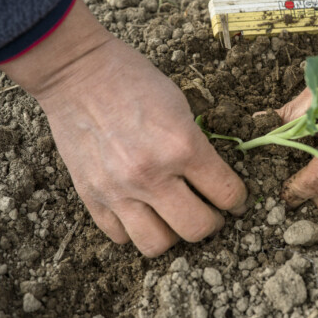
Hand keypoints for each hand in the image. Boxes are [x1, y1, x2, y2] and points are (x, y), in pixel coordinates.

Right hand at [0, 0, 246, 256]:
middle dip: (212, 223)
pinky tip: (141, 210)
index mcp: (182, 146)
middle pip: (197, 229)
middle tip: (210, 211)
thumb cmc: (135, 80)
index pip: (226, 194)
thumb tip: (214, 180)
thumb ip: (198, 147)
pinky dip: (135, 228)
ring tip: (174, 216)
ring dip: (173, 234)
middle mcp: (151, 175)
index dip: (239, 200)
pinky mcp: (91, 197)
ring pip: (157, 245)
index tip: (237, 201)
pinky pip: (120, 236)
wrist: (78, 73)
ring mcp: (118, 191)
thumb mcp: (181, 105)